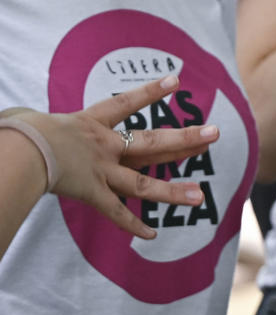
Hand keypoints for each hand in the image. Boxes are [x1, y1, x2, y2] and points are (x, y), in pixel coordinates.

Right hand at [1, 75, 220, 238]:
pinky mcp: (90, 193)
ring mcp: (99, 171)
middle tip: (216, 133)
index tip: (176, 80)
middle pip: (151, 142)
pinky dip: (132, 225)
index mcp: (88, 122)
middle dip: (185, 138)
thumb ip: (32, 120)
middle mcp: (102, 146)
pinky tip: (151, 235)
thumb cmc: (16, 132)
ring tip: (200, 196)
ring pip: (143, 183)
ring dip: (172, 191)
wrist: (17, 151)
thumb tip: (14, 119)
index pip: (125, 104)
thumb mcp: (26, 118)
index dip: (151, 92)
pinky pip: (115, 213)